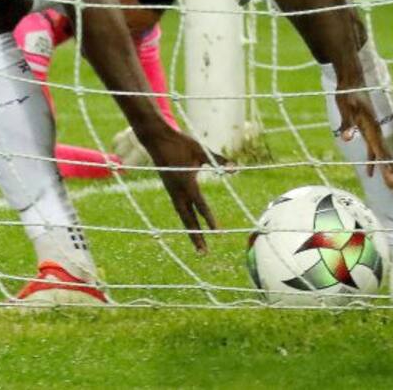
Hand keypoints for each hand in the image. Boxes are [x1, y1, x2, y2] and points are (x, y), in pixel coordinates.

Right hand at [140, 126, 223, 252]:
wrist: (157, 139)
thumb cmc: (181, 143)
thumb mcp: (201, 151)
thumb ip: (218, 160)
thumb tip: (236, 168)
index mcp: (187, 183)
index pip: (200, 205)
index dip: (209, 219)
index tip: (217, 232)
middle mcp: (178, 191)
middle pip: (188, 219)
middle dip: (196, 236)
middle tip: (204, 253)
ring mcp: (172, 192)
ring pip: (182, 216)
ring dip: (190, 231)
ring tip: (198, 246)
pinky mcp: (169, 189)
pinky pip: (178, 208)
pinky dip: (184, 219)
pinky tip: (189, 225)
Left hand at [335, 88, 392, 192]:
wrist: (351, 80)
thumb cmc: (346, 93)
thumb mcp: (344, 107)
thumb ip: (347, 124)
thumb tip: (348, 139)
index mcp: (371, 128)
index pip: (380, 153)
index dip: (386, 169)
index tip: (392, 183)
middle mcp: (375, 131)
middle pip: (386, 157)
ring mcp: (373, 131)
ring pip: (382, 155)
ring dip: (387, 171)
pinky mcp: (368, 129)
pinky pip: (373, 149)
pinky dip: (372, 161)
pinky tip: (369, 173)